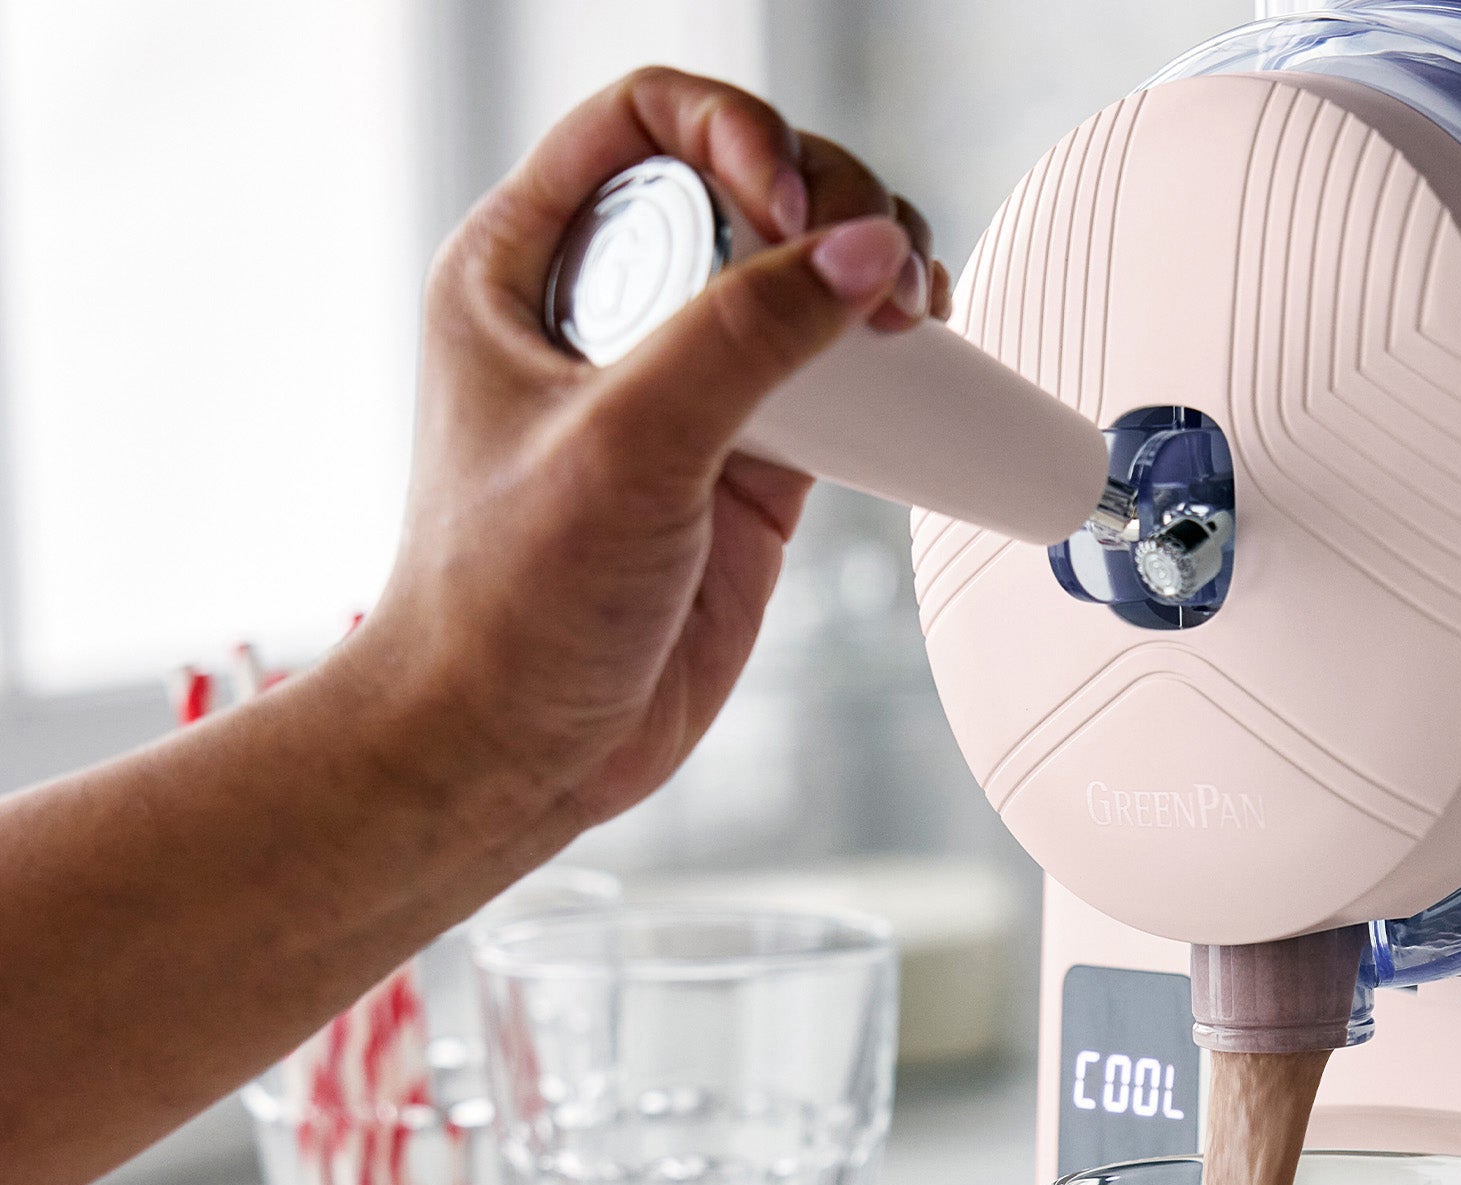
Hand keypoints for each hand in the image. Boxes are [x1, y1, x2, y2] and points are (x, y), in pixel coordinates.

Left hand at [336, 67, 950, 856]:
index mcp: (522, 267)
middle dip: (830, 199)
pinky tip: (920, 352)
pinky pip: (831, 376)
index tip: (790, 204)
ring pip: (795, 275)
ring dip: (870, 265)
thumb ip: (743, 341)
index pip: (644, 126)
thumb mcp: (623, 447)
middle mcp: (605, 311)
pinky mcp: (747, 466)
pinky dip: (882, 352)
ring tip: (916, 303)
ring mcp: (682, 388)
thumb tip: (865, 254)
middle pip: (742, 185)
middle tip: (881, 264)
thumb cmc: (506, 608)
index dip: (735, 132)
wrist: (516, 749)